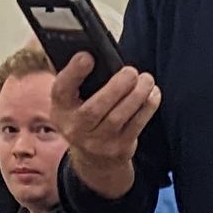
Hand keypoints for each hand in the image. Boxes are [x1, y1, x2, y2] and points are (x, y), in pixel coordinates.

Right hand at [51, 51, 161, 196]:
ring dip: (136, 95)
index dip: (73, 73)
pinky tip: (153, 94)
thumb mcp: (72, 101)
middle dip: (116, 87)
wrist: (94, 159)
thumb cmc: (85, 117)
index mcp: (61, 109)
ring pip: (118, 117)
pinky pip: (135, 126)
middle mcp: (75, 128)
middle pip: (94, 108)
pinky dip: (147, 107)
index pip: (60, 90)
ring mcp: (97, 142)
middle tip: (131, 71)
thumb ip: (79, 80)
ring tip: (146, 79)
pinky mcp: (118, 148)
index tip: (88, 56)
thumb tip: (98, 54)